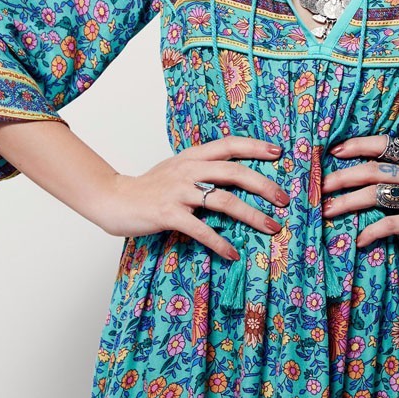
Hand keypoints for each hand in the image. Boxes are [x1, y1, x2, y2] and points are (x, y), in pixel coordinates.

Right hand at [100, 137, 290, 260]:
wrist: (114, 199)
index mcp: (193, 156)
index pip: (229, 145)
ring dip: (251, 215)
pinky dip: (219, 242)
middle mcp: (188, 169)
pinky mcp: (168, 214)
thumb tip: (235, 172)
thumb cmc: (150, 186)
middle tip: (284, 199)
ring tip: (271, 227)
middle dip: (263, 186)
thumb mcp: (177, 167)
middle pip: (234, 172)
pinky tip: (233, 252)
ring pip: (223, 200)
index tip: (279, 152)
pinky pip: (200, 229)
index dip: (255, 146)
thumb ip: (203, 166)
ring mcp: (178, 192)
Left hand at [322, 136, 398, 255]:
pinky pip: (392, 225)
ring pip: (377, 194)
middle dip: (343, 177)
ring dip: (348, 203)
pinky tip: (359, 239)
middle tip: (322, 186)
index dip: (358, 145)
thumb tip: (383, 172)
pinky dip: (372, 231)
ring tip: (329, 211)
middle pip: (373, 170)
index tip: (336, 152)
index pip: (385, 144)